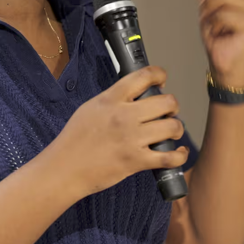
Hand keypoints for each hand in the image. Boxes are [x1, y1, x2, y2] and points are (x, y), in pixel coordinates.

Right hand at [48, 66, 186, 199]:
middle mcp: (124, 116)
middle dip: (172, 107)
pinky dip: (180, 156)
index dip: (159, 75)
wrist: (64, 169)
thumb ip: (112, 99)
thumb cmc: (74, 140)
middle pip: (167, 102)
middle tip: (168, 113)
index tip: (162, 81)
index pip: (144, 76)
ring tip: (171, 133)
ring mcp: (132, 139)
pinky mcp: (136, 161)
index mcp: (111, 99)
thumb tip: (134, 94)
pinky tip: (178, 153)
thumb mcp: (90, 108)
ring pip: (173, 127)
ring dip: (176, 130)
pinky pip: (171, 157)